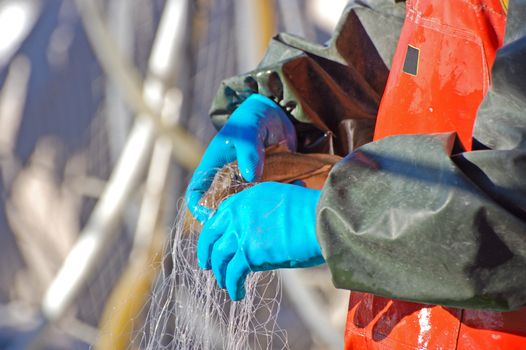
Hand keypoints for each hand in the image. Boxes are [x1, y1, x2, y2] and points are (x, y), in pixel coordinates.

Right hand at [186, 94, 295, 221]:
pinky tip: (296, 185)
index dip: (200, 208)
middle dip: (232, 216)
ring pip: (246, 206)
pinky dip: (280, 196)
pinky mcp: (266, 184)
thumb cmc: (253, 119)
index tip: (211, 218)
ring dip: (259, 208)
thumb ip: (249, 151)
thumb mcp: (248, 131)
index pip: (197, 194)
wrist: (277, 116)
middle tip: (250, 218)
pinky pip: (269, 197)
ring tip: (276, 201)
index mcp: (213, 168)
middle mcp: (228, 180)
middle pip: (222, 207)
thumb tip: (250, 176)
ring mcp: (247, 184)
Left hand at [198, 182, 323, 299]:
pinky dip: (233, 286)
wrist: (322, 219)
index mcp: (247, 197)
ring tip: (226, 284)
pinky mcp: (248, 254)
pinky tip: (238, 294)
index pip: (220, 215)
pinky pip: (233, 274)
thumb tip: (278, 211)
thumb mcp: (286, 198)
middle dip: (207, 253)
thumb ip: (272, 206)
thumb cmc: (314, 211)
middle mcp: (238, 212)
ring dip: (221, 274)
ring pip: (219, 258)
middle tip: (208, 265)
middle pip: (211, 236)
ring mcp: (241, 233)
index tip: (214, 243)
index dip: (214, 232)